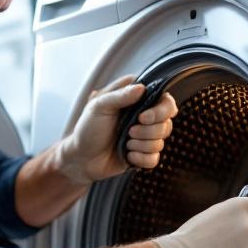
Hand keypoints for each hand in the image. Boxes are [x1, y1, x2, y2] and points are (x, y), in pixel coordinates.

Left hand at [56, 75, 177, 184]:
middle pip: (167, 123)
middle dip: (148, 131)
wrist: (81, 158)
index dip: (160, 110)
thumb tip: (141, 88)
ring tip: (124, 143)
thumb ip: (119, 95)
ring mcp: (144, 136)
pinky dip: (140, 159)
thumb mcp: (98, 107)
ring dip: (140, 145)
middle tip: (129, 132)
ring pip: (161, 142)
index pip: (165, 99)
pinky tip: (127, 155)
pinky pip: (154, 159)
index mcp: (136, 100)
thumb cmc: (87, 129)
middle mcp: (144, 116)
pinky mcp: (143, 153)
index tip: (143, 117)